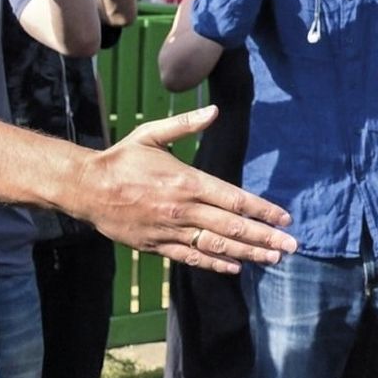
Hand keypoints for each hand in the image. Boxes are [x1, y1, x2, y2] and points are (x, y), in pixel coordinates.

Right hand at [69, 105, 296, 273]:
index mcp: (186, 181)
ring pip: (217, 245)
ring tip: (273, 258)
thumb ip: (185, 125)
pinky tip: (236, 266)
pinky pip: (193, 257)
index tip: (284, 217)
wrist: (86, 188)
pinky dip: (216, 263)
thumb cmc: (121, 159)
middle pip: (233, 226)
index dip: (263, 210)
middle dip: (265, 236)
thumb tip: (214, 110)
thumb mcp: (151, 134)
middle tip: (291, 245)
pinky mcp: (158, 246)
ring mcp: (171, 230)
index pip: (234, 198)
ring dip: (249, 253)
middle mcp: (183, 209)